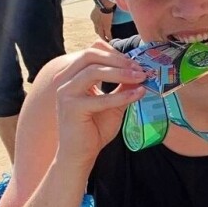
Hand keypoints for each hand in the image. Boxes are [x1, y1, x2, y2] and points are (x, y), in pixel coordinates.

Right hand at [52, 42, 147, 171]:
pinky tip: (138, 93)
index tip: (136, 62)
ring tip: (141, 77)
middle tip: (140, 68)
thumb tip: (141, 72)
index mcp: (73, 76)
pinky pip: (100, 98)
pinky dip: (122, 95)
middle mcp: (66, 81)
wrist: (81, 153)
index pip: (92, 52)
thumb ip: (123, 87)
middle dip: (118, 60)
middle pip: (90, 56)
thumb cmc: (95, 129)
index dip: (115, 53)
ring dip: (121, 73)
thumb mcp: (114, 104)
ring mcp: (66, 93)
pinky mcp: (72, 108)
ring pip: (93, 72)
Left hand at [90, 0, 113, 40]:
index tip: (102, 29)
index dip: (98, 27)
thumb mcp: (99, 6)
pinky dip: (109, 38)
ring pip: (101, 35)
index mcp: (93, 17)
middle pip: (97, 31)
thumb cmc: (103, 2)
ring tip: (108, 41)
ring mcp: (100, 25)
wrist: (103, 3)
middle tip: (104, 37)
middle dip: (100, 34)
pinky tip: (111, 41)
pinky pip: (108, 35)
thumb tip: (105, 7)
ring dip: (104, 38)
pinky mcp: (106, 26)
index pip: (95, 24)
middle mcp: (95, 22)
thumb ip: (101, 9)